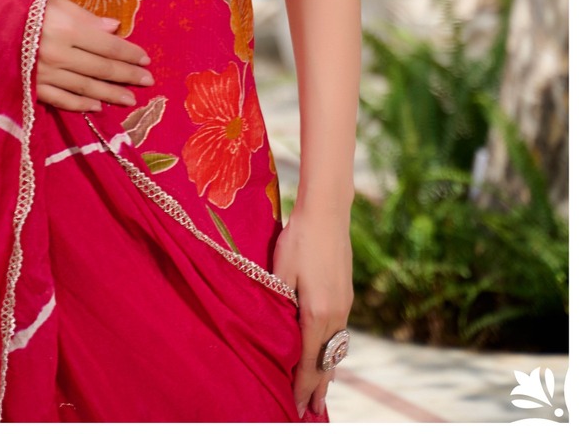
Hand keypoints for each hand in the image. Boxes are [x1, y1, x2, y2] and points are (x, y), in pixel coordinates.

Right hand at [35, 0, 153, 111]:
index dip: (129, 53)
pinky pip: (61, 99)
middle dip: (127, 75)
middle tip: (148, 80)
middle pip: (100, 68)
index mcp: (66, 28)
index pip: (107, 45)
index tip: (146, 59)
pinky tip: (97, 106)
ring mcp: (44, 73)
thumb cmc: (25, 9)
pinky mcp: (32, 87)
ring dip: (110, 94)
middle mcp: (58, 53)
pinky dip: (81, 103)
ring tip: (130, 99)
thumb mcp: (56, 3)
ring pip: (85, 87)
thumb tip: (115, 28)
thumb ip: (86, 17)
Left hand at [271, 206, 353, 418]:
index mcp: (316, 313)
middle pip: (326, 361)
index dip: (301, 386)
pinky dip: (332, 351)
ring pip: (335, 348)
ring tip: (321, 393)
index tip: (293, 406)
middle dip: (317, 388)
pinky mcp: (346, 294)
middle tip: (310, 412)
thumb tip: (277, 332)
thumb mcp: (280, 271)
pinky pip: (339, 333)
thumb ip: (280, 304)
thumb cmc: (298, 239)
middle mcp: (335, 314)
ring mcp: (344, 304)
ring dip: (327, 371)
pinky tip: (329, 354)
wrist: (327, 212)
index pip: (308, 361)